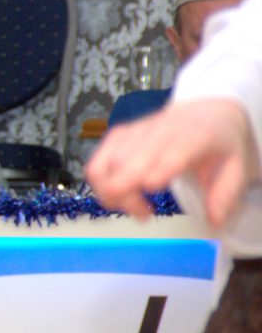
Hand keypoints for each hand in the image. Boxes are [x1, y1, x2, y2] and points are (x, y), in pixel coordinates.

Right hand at [85, 98, 258, 225]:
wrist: (206, 111)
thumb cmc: (219, 141)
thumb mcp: (237, 166)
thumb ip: (225, 194)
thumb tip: (213, 221)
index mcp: (192, 136)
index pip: (170, 150)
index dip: (157, 167)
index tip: (151, 186)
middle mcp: (157, 131)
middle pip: (126, 162)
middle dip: (125, 194)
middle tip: (144, 215)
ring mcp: (133, 131)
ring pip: (104, 164)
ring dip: (109, 192)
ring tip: (131, 206)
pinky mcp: (119, 134)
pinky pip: (96, 161)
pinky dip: (99, 182)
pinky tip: (119, 193)